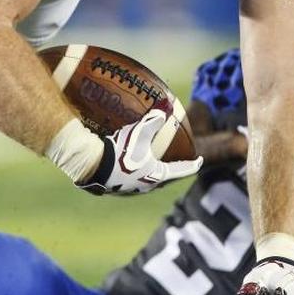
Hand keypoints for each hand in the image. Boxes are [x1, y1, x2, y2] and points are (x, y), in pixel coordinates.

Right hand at [78, 108, 202, 195]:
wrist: (93, 167)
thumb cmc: (122, 152)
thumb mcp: (140, 133)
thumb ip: (154, 120)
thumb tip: (167, 105)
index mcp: (157, 175)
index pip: (182, 170)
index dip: (193, 165)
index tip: (200, 161)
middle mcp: (147, 185)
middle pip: (165, 177)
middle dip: (171, 168)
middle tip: (176, 160)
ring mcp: (131, 189)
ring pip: (148, 179)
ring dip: (152, 171)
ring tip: (152, 161)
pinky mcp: (117, 187)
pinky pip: (132, 178)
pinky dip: (136, 171)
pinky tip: (129, 163)